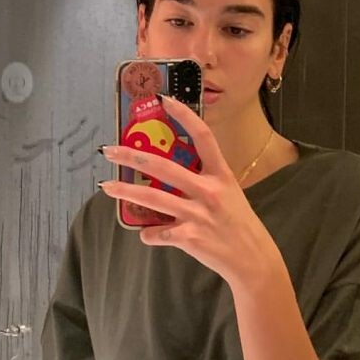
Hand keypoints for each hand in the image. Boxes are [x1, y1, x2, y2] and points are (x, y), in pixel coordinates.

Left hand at [98, 94, 276, 287]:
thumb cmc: (237, 224)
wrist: (253, 259)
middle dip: (133, 156)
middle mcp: (209, 190)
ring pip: (153, 198)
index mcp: (221, 175)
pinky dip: (148, 234)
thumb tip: (168, 174)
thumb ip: (203, 181)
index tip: (165, 100)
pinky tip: (149, 234)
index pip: (203, 137)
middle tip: (110, 151)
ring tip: (107, 187)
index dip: (184, 116)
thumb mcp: (228, 193)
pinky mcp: (189, 237)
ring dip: (126, 192)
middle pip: (164, 167)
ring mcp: (198, 214)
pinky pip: (157, 233)